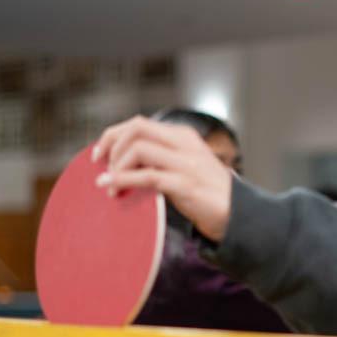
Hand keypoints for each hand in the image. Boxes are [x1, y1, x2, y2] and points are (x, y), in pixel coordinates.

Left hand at [91, 116, 233, 242]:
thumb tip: (124, 161)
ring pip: (139, 150)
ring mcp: (186, 163)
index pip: (138, 123)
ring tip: (110, 185)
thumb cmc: (207, 191)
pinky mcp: (185, 185)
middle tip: (102, 167)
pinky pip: (147, 176)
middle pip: (136, 129)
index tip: (98, 154)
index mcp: (182, 135)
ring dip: (117, 167)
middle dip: (111, 146)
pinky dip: (123, 180)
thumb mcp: (185, 164)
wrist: (237, 212)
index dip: (112, 135)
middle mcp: (184, 144)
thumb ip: (161, 157)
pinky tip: (111, 188)